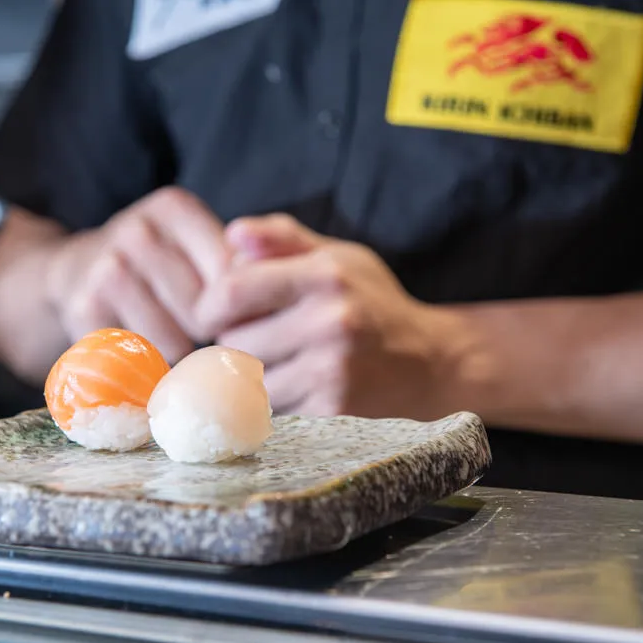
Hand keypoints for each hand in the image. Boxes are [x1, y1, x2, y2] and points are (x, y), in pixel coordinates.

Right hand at [47, 187, 229, 362]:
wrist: (74, 270)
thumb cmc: (155, 261)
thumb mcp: (193, 240)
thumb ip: (234, 259)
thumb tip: (268, 291)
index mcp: (173, 208)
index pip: (230, 272)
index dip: (237, 301)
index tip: (229, 307)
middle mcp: (137, 232)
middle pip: (204, 309)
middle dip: (208, 326)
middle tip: (196, 323)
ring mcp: (108, 270)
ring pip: (177, 339)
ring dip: (182, 349)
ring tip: (170, 333)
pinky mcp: (85, 310)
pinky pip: (143, 357)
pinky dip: (149, 363)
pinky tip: (142, 344)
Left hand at [197, 215, 455, 417]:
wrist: (432, 364)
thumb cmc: (373, 303)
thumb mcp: (338, 256)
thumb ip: (282, 238)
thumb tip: (232, 232)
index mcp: (327, 274)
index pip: (232, 291)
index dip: (209, 307)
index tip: (214, 315)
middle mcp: (331, 321)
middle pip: (233, 339)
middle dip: (234, 341)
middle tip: (260, 340)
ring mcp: (333, 370)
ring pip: (248, 380)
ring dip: (251, 376)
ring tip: (282, 363)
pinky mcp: (333, 410)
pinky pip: (271, 408)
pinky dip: (273, 401)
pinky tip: (299, 386)